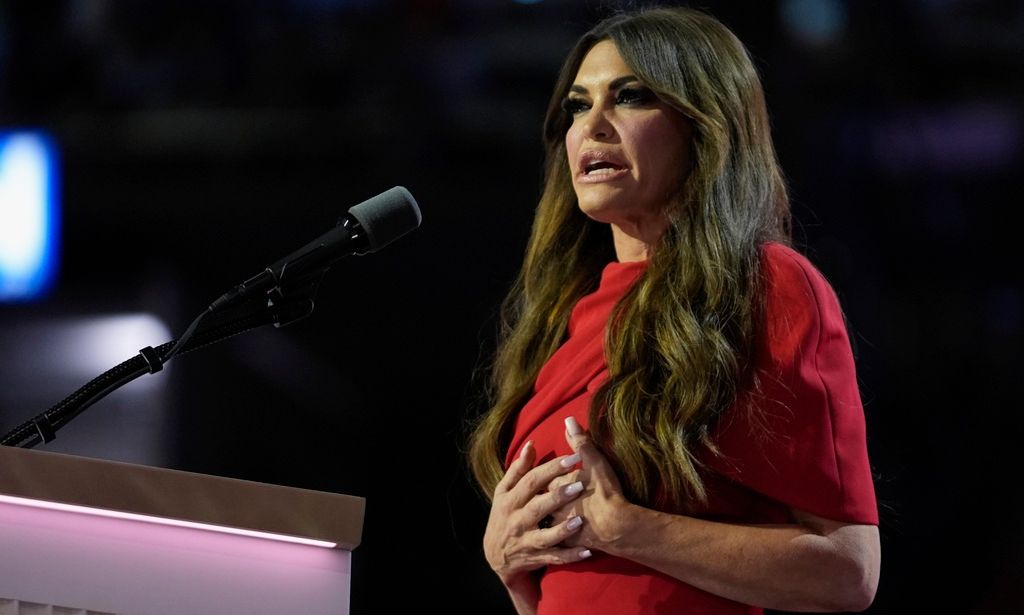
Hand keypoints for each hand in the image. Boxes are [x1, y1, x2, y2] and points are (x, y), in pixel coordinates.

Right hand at [483, 441, 593, 587]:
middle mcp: (517, 520)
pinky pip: (555, 558)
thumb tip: (531, 444)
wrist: (496, 555)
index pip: (531, 481)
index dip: (551, 469)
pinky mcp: (536, 558)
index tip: (572, 457)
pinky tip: (587, 551)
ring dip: (563, 529)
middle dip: (558, 496)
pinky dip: (570, 556)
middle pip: (538, 506)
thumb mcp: (504, 492)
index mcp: (510, 500)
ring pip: (545, 536)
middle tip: (580, 484)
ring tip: (580, 520)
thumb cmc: (504, 515)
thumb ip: (518, 469)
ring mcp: (527, 541)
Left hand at [553, 416, 632, 550]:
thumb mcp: (594, 462)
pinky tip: (557, 539)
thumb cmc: (605, 493)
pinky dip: (557, 538)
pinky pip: (556, 541)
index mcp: (555, 487)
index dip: (547, 474)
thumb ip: (580, 442)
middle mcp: (551, 508)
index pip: (543, 479)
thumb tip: (568, 420)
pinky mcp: (568, 543)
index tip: (547, 472)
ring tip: (545, 517)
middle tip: (542, 496)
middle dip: (540, 498)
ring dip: (545, 519)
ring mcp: (558, 527)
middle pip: (539, 501)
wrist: (617, 528)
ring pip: (544, 523)